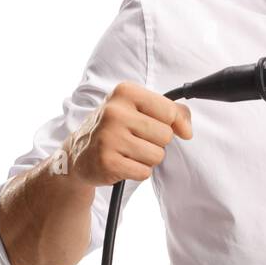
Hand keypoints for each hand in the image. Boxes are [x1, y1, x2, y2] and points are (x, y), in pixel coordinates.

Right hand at [62, 81, 192, 187]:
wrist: (78, 154)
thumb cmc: (115, 129)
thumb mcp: (140, 109)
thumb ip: (172, 112)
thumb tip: (187, 131)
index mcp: (125, 92)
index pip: (169, 111)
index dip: (170, 124)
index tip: (156, 126)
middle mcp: (115, 111)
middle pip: (165, 135)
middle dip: (156, 143)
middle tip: (134, 140)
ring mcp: (109, 137)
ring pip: (157, 156)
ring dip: (146, 159)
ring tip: (127, 152)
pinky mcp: (107, 162)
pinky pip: (144, 172)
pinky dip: (137, 171)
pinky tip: (121, 163)